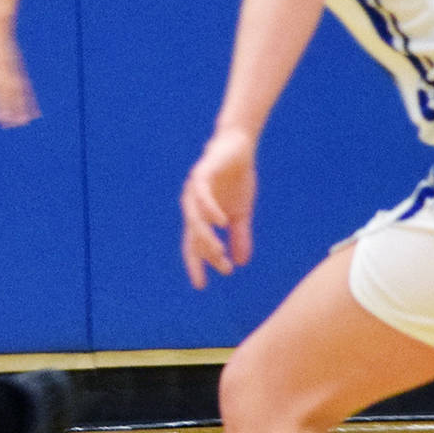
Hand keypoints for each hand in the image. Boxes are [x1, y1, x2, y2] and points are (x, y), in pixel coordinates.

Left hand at [181, 130, 255, 289]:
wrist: (239, 147)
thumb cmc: (236, 179)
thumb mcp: (241, 212)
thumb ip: (240, 236)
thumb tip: (241, 263)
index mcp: (200, 217)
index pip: (193, 245)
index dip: (196, 265)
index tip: (201, 286)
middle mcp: (192, 206)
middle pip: (193, 236)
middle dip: (206, 254)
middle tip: (222, 268)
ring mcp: (194, 190)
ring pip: (194, 219)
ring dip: (206, 237)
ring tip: (219, 252)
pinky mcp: (201, 175)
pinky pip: (202, 195)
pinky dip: (210, 209)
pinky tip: (220, 222)